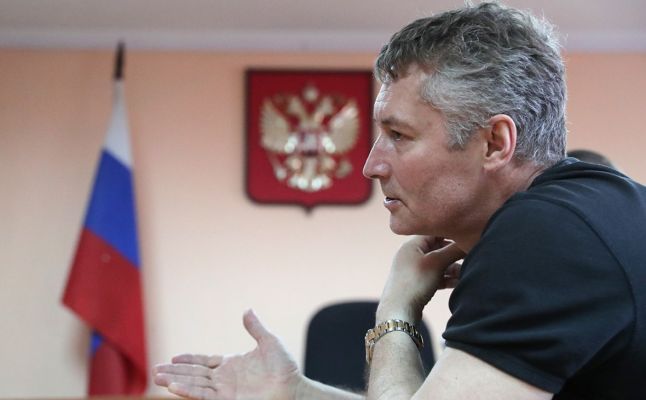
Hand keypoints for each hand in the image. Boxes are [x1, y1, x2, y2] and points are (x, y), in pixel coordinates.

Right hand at [153, 309, 301, 399]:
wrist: (294, 388)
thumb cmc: (285, 368)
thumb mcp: (269, 343)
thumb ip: (255, 328)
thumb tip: (247, 310)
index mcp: (231, 365)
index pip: (204, 362)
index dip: (189, 360)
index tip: (173, 357)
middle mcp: (224, 379)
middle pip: (194, 374)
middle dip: (175, 372)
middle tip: (154, 370)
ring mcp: (225, 391)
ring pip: (194, 385)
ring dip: (176, 382)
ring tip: (157, 378)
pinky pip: (204, 396)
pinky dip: (188, 392)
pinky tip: (174, 387)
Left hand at [377, 236, 464, 322]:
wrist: (399, 312)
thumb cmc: (415, 283)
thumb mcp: (436, 263)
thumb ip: (453, 250)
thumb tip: (469, 239)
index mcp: (412, 245)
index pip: (434, 231)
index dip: (451, 232)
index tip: (467, 235)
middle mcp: (411, 254)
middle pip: (438, 248)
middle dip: (455, 253)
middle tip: (471, 255)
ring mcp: (414, 270)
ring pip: (439, 264)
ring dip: (453, 268)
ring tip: (467, 273)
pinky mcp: (418, 284)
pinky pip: (436, 276)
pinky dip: (448, 278)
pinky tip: (460, 283)